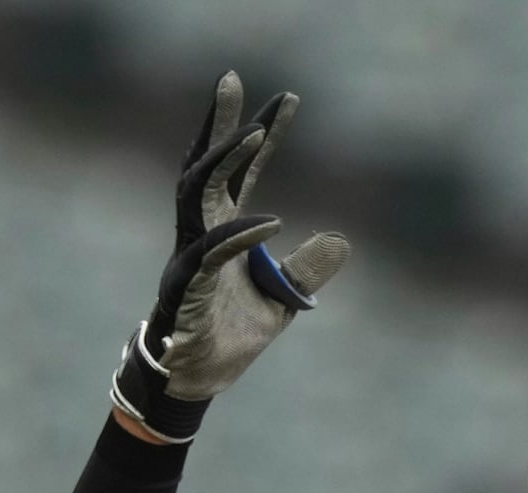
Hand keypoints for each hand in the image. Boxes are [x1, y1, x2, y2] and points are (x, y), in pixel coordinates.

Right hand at [109, 71, 349, 444]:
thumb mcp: (284, 301)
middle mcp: (200, 232)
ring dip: (223, 161)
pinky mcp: (185, 286)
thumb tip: (341, 239)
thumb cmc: (230, 334)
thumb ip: (307, 270)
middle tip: (233, 79)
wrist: (199, 379)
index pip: (241, 172)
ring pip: (195, 193)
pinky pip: (211, 251)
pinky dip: (240, 234)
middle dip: (219, 122)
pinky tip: (273, 221)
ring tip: (253, 132)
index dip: (261, 136)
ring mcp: (189, 255)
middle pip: (205, 165)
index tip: (287, 101)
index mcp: (222, 230)